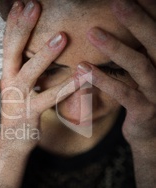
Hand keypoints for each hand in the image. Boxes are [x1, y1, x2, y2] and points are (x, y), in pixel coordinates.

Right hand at [0, 0, 81, 145]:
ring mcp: (18, 98)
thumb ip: (24, 66)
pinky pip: (50, 97)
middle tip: (33, 6)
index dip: (13, 23)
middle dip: (23, 28)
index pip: (7, 43)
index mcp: (7, 72)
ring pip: (30, 73)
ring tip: (62, 36)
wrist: (12, 142)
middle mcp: (9, 82)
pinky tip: (82, 76)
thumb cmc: (20, 110)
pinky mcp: (31, 112)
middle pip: (12, 51)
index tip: (20, 4)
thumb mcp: (18, 85)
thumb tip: (35, 46)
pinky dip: (67, 86)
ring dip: (45, 55)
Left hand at [85, 0, 155, 143]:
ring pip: (140, 66)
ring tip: (92, 32)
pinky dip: (102, 80)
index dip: (149, 10)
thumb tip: (127, 13)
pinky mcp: (145, 110)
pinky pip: (123, 93)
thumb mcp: (146, 66)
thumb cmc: (145, 92)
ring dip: (115, 48)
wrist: (152, 132)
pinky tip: (81, 68)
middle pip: (155, 41)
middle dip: (136, 20)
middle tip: (116, 1)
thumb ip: (139, 45)